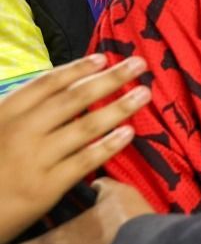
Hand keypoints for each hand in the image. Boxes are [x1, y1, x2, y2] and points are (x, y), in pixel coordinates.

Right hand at [0, 55, 150, 243]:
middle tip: (139, 64)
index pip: (48, 83)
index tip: (104, 58)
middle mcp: (22, 131)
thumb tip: (63, 87)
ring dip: (119, 107)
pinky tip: (129, 133)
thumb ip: (22, 110)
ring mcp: (35, 158)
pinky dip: (108, 145)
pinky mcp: (47, 186)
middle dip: (111, 79)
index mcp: (6, 112)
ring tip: (144, 93)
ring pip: (86, 126)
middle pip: (75, 98)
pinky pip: (85, 161)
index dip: (78, 68)